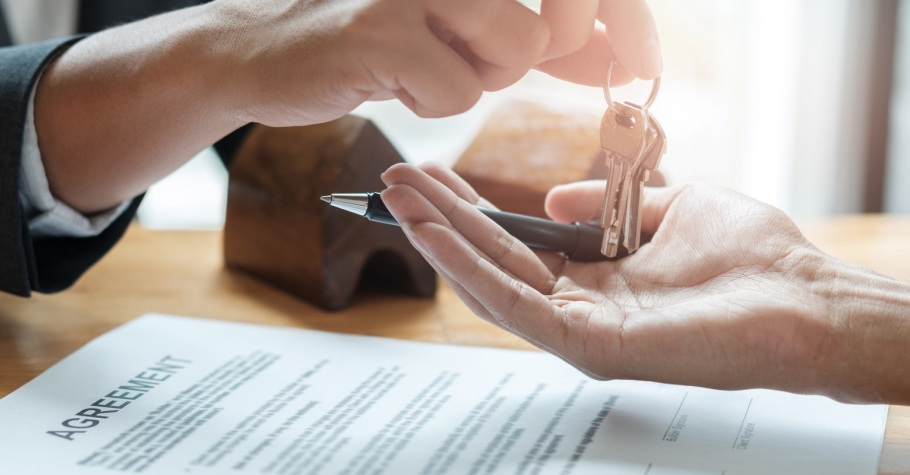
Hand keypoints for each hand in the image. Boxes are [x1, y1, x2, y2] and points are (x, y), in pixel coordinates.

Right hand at [39, 0, 661, 211]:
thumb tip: (621, 56)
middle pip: (561, 10)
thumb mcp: (472, 30)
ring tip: (428, 60)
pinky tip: (392, 81)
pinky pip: (459, 90)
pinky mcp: (377, 28)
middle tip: (497, 56)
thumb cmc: (379, 39)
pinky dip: (434, 103)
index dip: (624, 18)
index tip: (640, 67)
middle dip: (557, 46)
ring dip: (481, 74)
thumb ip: (547, 37)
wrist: (269, 50)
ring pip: (516, 46)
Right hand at [380, 163, 836, 394]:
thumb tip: (555, 201)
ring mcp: (583, 332)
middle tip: (393, 181)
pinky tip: (433, 233)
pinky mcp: (590, 347)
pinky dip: (468, 268)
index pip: (519, 246)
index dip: (473, 211)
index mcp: (601, 280)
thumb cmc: (757, 259)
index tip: (435, 175)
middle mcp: (584, 309)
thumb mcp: (676, 207)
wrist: (808, 300)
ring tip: (397, 200)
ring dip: (441, 240)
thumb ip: (612, 204)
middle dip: (441, 220)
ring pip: (493, 284)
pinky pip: (516, 305)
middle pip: (495, 262)